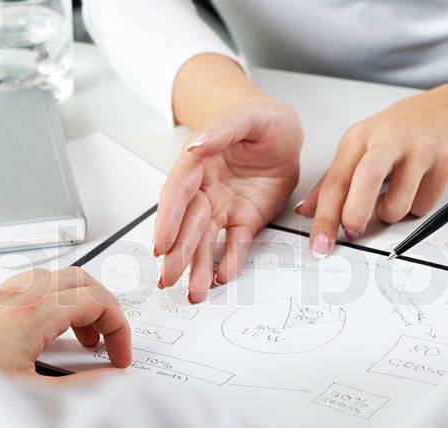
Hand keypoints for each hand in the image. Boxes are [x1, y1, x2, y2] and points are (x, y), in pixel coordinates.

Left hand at [0, 267, 131, 382]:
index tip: (119, 355)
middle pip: (80, 279)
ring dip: (77, 303)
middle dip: (104, 307)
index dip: (119, 328)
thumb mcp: (35, 396)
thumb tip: (111, 380)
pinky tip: (46, 333)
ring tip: (81, 338)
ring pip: (54, 278)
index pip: (98, 301)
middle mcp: (15, 295)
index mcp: (34, 312)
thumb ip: (83, 387)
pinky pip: (27, 286)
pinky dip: (51, 302)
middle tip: (109, 339)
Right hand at [155, 98, 302, 301]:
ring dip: (198, 267)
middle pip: (188, 225)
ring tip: (194, 291)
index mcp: (197, 162)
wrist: (286, 132)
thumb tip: (197, 144)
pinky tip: (222, 278)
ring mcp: (223, 207)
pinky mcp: (244, 219)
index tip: (161, 243)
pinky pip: (235, 244)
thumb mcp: (247, 117)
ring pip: (206, 241)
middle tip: (170, 277)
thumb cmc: (263, 119)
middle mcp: (205, 189)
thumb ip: (222, 131)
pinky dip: (229, 261)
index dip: (168, 219)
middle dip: (178, 253)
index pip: (178, 193)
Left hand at [295, 77, 447, 257]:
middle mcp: (388, 139)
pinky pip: (424, 206)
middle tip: (353, 231)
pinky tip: (417, 186)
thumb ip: (333, 180)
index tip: (319, 244)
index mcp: (359, 137)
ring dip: (391, 214)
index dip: (324, 219)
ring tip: (394, 196)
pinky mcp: (446, 162)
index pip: (334, 182)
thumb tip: (307, 210)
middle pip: (364, 183)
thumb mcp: (360, 146)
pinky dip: (417, 207)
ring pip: (397, 206)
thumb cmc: (401, 130)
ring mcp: (420, 149)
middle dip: (355, 217)